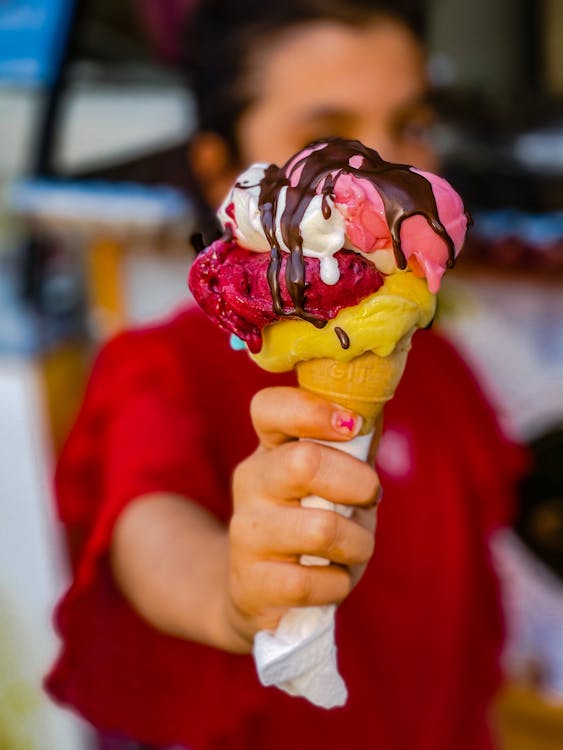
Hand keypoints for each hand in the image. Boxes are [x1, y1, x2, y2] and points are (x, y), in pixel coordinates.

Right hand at [227, 386, 380, 645]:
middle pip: (303, 462)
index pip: (269, 408)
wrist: (262, 592)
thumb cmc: (312, 524)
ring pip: (319, 529)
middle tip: (369, 497)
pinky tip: (330, 580)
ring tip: (354, 548)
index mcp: (271, 449)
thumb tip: (377, 407)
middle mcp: (251, 482)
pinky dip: (337, 583)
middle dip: (357, 483)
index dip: (311, 409)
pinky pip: (311, 583)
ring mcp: (246, 532)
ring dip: (357, 543)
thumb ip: (354, 447)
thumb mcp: (336, 482)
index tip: (350, 424)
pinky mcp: (252, 582)